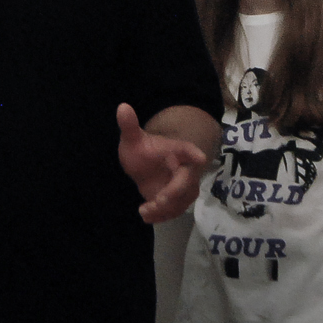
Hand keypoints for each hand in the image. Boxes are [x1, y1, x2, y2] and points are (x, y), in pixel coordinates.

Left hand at [116, 103, 209, 223]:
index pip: (189, 150)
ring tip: (145, 210)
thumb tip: (122, 106)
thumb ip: (129, 125)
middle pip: (187, 183)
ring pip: (181, 201)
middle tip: (159, 200)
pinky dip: (162, 216)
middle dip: (175, 193)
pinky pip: (174, 211)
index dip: (194, 154)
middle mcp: (186, 170)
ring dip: (166, 209)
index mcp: (179, 150)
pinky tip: (146, 215)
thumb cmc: (143, 150)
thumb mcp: (133, 138)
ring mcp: (183, 188)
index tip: (200, 157)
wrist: (147, 166)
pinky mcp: (177, 202)